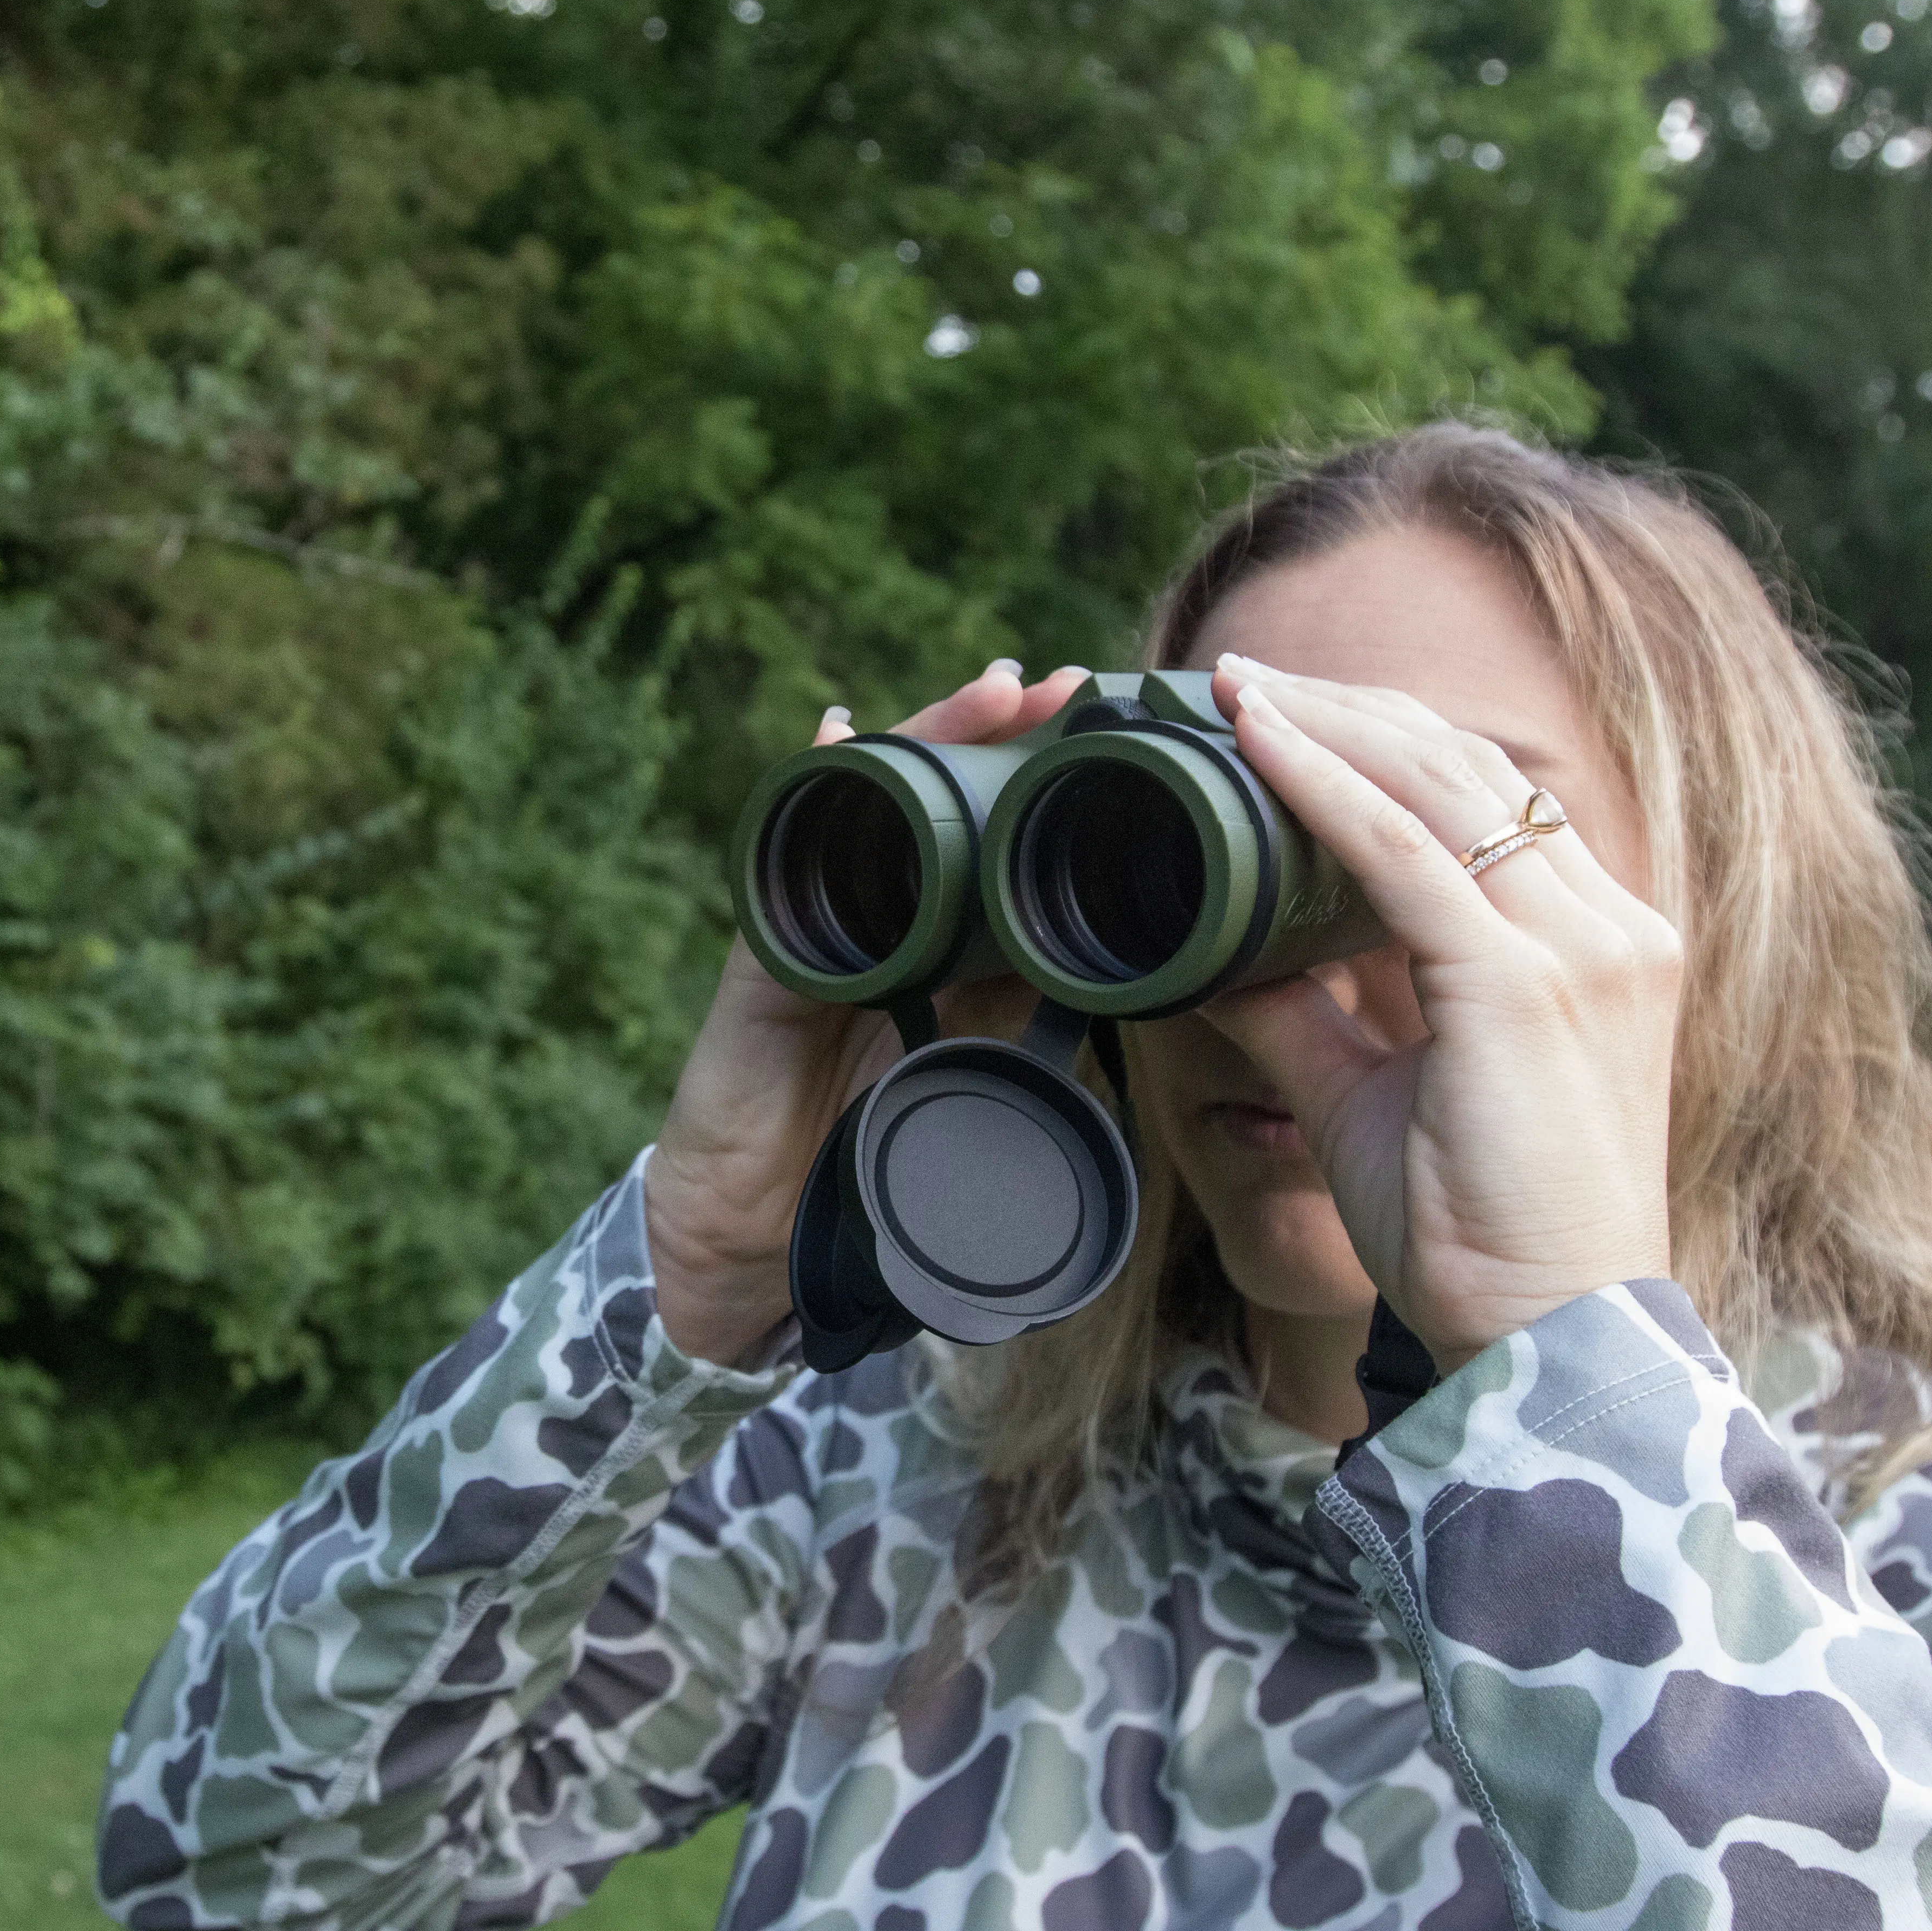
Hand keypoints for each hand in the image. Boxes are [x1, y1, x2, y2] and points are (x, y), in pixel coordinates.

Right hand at [647, 659, 1092, 1364]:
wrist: (764, 1240)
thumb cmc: (875, 1172)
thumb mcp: (989, 1094)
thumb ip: (1051, 1040)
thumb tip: (1167, 997)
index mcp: (954, 956)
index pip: (1012, 850)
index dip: (1062, 798)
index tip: (1133, 746)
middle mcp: (890, 923)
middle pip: (948, 803)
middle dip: (1005, 738)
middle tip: (1073, 690)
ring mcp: (825, 928)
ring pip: (878, 808)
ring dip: (931, 740)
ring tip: (994, 691)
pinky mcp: (767, 955)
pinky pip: (789, 863)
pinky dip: (813, 797)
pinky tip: (837, 735)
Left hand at [1198, 656, 1680, 1369]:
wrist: (1546, 1340)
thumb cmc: (1477, 1234)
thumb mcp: (1374, 1099)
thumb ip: (1308, 1019)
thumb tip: (1218, 966)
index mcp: (1595, 945)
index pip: (1486, 801)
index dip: (1381, 740)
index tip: (1282, 710)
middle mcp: (1609, 928)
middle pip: (1467, 768)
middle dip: (1348, 709)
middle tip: (1240, 678)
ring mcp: (1581, 950)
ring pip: (1437, 786)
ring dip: (1326, 724)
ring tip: (1234, 689)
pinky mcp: (1527, 986)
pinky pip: (1402, 854)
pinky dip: (1321, 788)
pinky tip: (1258, 747)